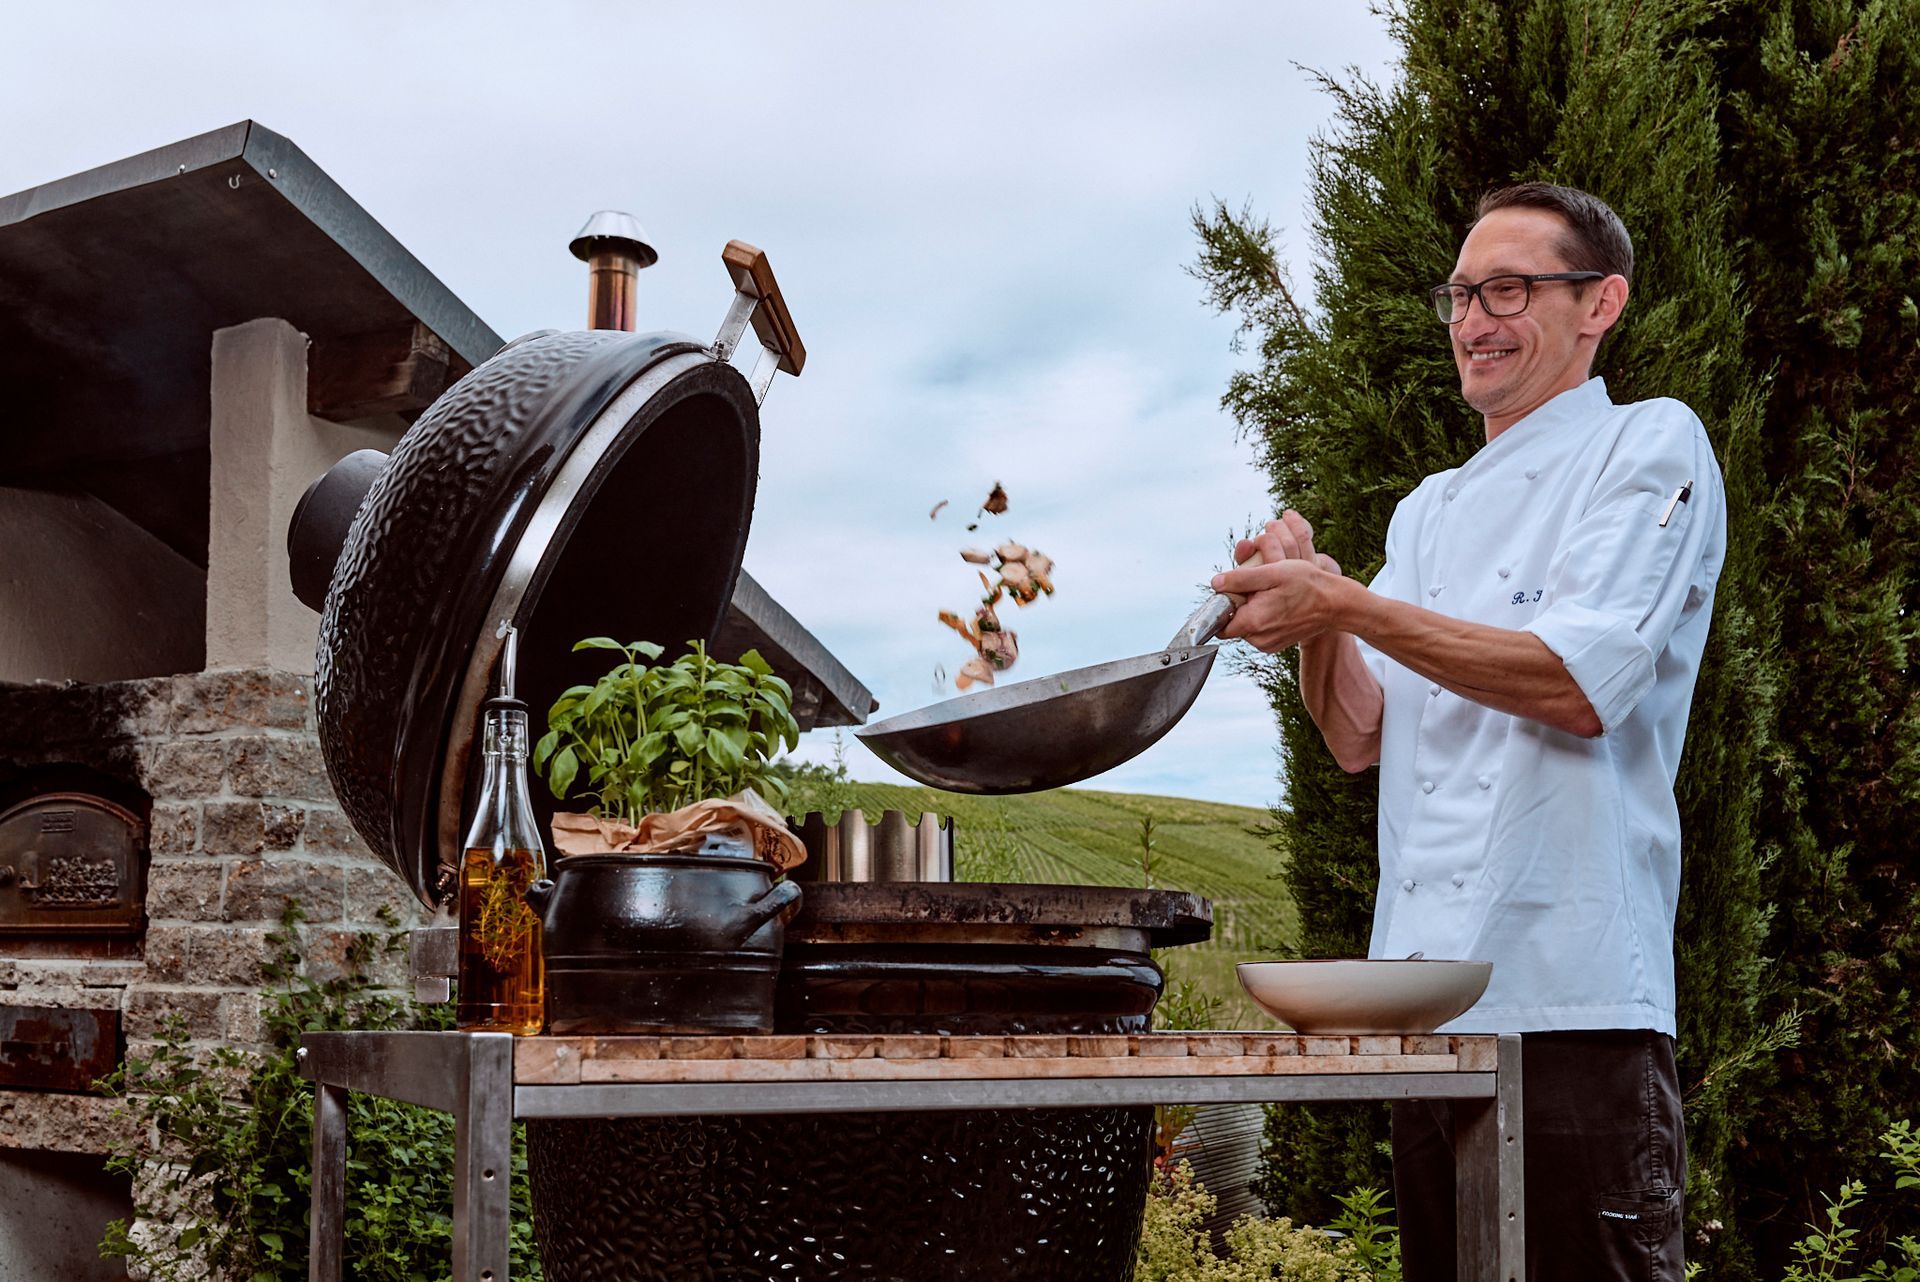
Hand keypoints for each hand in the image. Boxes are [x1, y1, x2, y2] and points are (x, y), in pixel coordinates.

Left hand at [1213, 512, 1345, 651]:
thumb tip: (1215, 583)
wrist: (1336, 604)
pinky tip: (1279, 604)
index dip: (1222, 604)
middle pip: (1233, 622)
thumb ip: (1240, 579)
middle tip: (1260, 588)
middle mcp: (1258, 640)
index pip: (1219, 622)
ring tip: (1273, 595)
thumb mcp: (1272, 573)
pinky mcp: (1277, 645)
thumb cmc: (1307, 584)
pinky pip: (1260, 631)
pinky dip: (1264, 617)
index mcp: (1253, 623)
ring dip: (1253, 610)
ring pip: (1246, 626)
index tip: (1235, 590)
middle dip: (1240, 604)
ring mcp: (1268, 645)